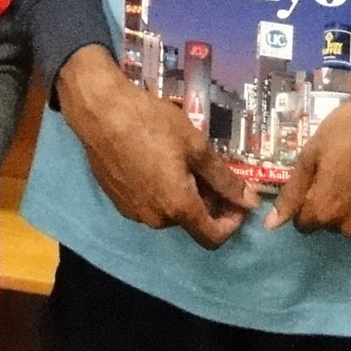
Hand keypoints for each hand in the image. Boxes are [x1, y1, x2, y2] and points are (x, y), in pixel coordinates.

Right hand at [55, 46, 257, 248]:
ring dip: (185, 195)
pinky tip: (161, 163)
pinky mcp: (118, 201)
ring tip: (185, 162)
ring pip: (170, 212)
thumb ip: (225, 178)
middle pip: (192, 222)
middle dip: (210, 203)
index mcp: (178, 207)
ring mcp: (133, 212)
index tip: (238, 199)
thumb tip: (250, 201)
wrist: (100, 112)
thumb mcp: (196, 146)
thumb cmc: (151, 123)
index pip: (213, 237)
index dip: (233, 223)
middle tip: (213, 171)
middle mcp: (155, 218)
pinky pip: (150, 204)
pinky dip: (163, 192)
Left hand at [264, 71, 350, 237]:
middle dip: (331, 202)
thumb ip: (292, 191)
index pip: (303, 222)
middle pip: (330, 221)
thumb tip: (271, 225)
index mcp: (323, 211)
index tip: (318, 176)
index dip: (307, 198)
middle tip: (343, 168)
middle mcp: (349, 228)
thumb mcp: (312, 151)